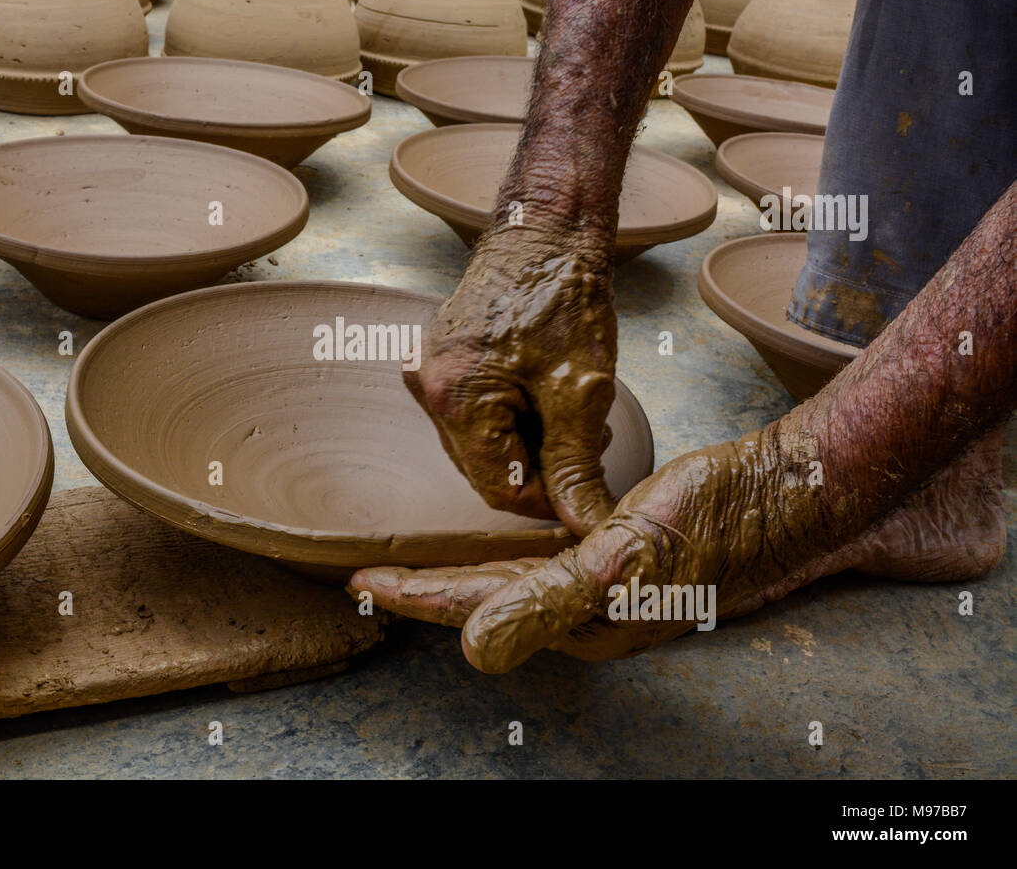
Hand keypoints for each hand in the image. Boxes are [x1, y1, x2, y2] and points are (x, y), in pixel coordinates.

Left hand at [353, 430, 803, 671]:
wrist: (787, 496)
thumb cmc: (717, 520)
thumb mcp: (629, 559)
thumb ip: (549, 602)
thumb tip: (474, 651)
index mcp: (580, 617)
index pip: (473, 609)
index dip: (414, 596)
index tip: (360, 582)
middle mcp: (585, 609)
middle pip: (482, 601)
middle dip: (424, 590)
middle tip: (370, 574)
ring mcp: (602, 586)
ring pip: (508, 581)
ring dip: (458, 572)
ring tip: (415, 562)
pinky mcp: (618, 558)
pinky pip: (541, 559)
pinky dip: (503, 549)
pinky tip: (491, 537)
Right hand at [407, 235, 617, 534]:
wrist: (547, 228)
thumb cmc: (562, 295)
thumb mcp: (579, 390)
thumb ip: (576, 465)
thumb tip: (584, 520)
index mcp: (454, 397)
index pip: (499, 487)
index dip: (549, 500)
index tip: (587, 493)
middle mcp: (428, 386)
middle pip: (485, 466)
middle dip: (540, 467)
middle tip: (587, 443)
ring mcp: (430, 370)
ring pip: (482, 442)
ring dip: (530, 442)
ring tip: (572, 413)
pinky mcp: (442, 359)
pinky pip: (475, 412)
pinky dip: (514, 416)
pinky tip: (547, 395)